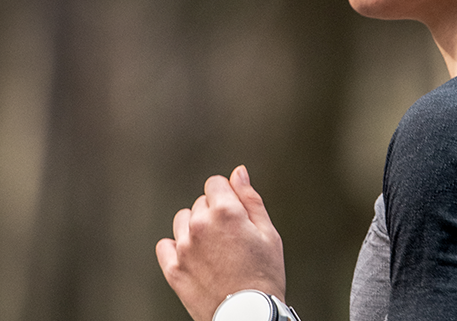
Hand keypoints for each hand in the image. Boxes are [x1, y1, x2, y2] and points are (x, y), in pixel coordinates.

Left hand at [156, 165, 286, 320]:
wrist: (248, 314)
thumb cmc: (265, 273)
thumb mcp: (268, 232)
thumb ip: (250, 198)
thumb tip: (238, 172)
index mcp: (225, 211)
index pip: (215, 183)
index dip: (228, 195)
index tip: (237, 212)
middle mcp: (199, 225)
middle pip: (200, 202)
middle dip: (214, 211)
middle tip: (232, 236)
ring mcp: (183, 248)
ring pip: (183, 220)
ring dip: (196, 227)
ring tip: (215, 247)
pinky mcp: (173, 270)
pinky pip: (165, 245)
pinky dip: (177, 247)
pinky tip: (195, 257)